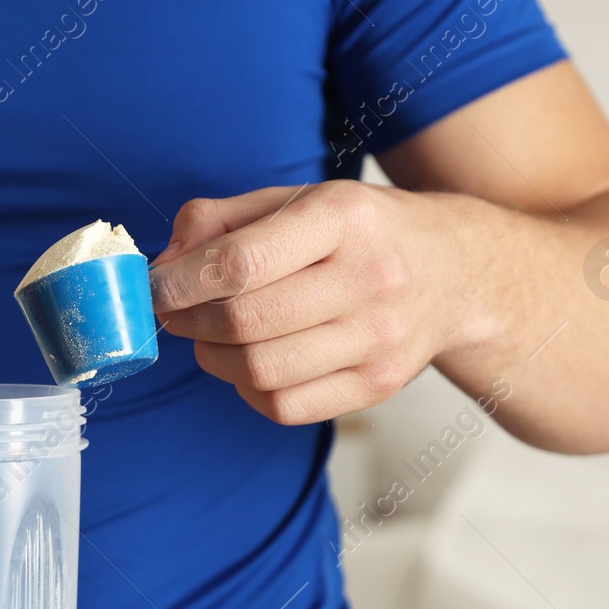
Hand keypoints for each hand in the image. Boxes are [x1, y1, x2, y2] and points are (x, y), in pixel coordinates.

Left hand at [149, 181, 468, 424]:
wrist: (455, 271)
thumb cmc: (358, 232)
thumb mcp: (296, 201)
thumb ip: (220, 221)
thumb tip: (163, 264)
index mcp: (343, 218)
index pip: (241, 263)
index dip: (179, 283)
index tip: (153, 289)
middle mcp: (369, 278)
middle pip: (246, 322)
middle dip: (189, 321)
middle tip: (173, 314)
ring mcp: (378, 339)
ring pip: (260, 370)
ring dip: (212, 358)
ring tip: (208, 338)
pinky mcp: (377, 385)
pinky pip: (284, 407)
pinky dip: (247, 391)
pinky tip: (247, 365)